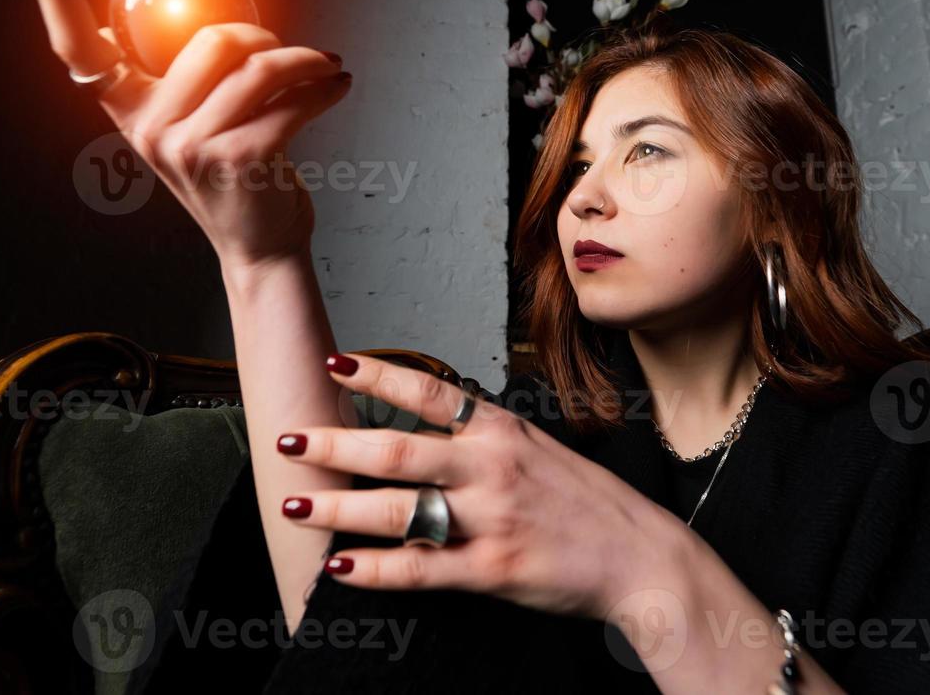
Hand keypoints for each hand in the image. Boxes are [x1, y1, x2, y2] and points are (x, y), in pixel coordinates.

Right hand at [22, 0, 352, 268]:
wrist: (259, 245)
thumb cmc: (232, 175)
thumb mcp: (191, 124)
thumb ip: (188, 78)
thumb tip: (212, 21)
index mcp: (126, 108)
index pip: (76, 45)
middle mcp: (146, 127)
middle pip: (210, 39)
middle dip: (262, 38)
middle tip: (287, 56)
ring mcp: (186, 147)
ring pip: (256, 68)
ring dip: (303, 61)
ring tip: (322, 66)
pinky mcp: (235, 160)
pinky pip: (289, 102)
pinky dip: (322, 88)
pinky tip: (335, 85)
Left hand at [273, 354, 691, 622]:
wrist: (641, 556)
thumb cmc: (585, 502)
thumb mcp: (537, 449)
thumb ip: (483, 438)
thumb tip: (424, 425)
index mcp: (501, 430)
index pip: (429, 391)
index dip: (377, 373)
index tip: (334, 361)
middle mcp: (492, 466)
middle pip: (396, 446)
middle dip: (334, 441)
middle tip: (288, 437)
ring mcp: (490, 518)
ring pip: (396, 507)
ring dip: (337, 506)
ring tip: (295, 503)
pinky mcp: (492, 569)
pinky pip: (419, 568)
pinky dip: (373, 568)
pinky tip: (339, 566)